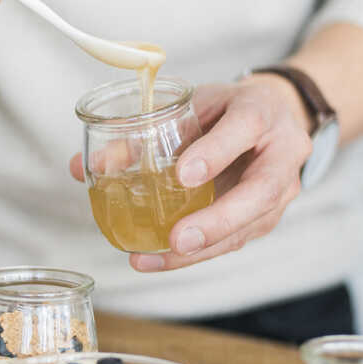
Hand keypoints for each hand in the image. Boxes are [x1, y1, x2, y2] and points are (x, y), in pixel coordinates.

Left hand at [69, 74, 312, 271]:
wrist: (275, 116)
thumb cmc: (226, 108)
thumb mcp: (191, 103)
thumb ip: (145, 131)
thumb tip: (80, 166)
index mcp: (262, 112)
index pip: (245, 129)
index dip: (215, 153)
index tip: (182, 175)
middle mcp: (282, 154)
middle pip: (259, 193)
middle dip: (217, 221)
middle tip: (178, 239)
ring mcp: (280, 191)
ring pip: (249, 227)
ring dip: (202, 249)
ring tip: (155, 258)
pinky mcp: (266, 217)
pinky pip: (235, 240)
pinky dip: (196, 254)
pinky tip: (160, 259)